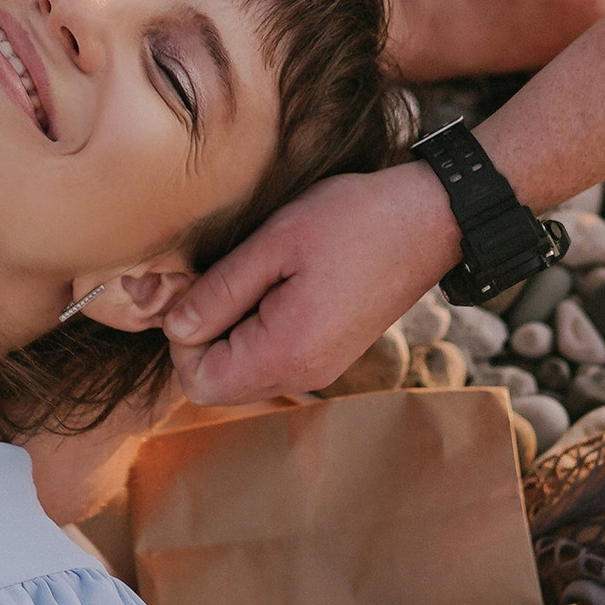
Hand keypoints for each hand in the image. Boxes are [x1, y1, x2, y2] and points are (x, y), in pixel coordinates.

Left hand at [163, 162, 457, 409]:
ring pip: (243, 374)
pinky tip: (271, 284)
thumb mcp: (276, 241)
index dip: (181, 339)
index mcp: (288, 352)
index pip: (198, 382)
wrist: (430, 219)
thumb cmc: (356, 220)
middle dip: (201, 337)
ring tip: (247, 276)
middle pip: (218, 385)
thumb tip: (174, 327)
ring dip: (228, 333)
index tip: (196, 288)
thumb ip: (220, 290)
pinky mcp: (329, 354)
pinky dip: (254, 332)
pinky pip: (270, 360)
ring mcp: (320, 368)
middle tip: (213, 278)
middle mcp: (304, 374)